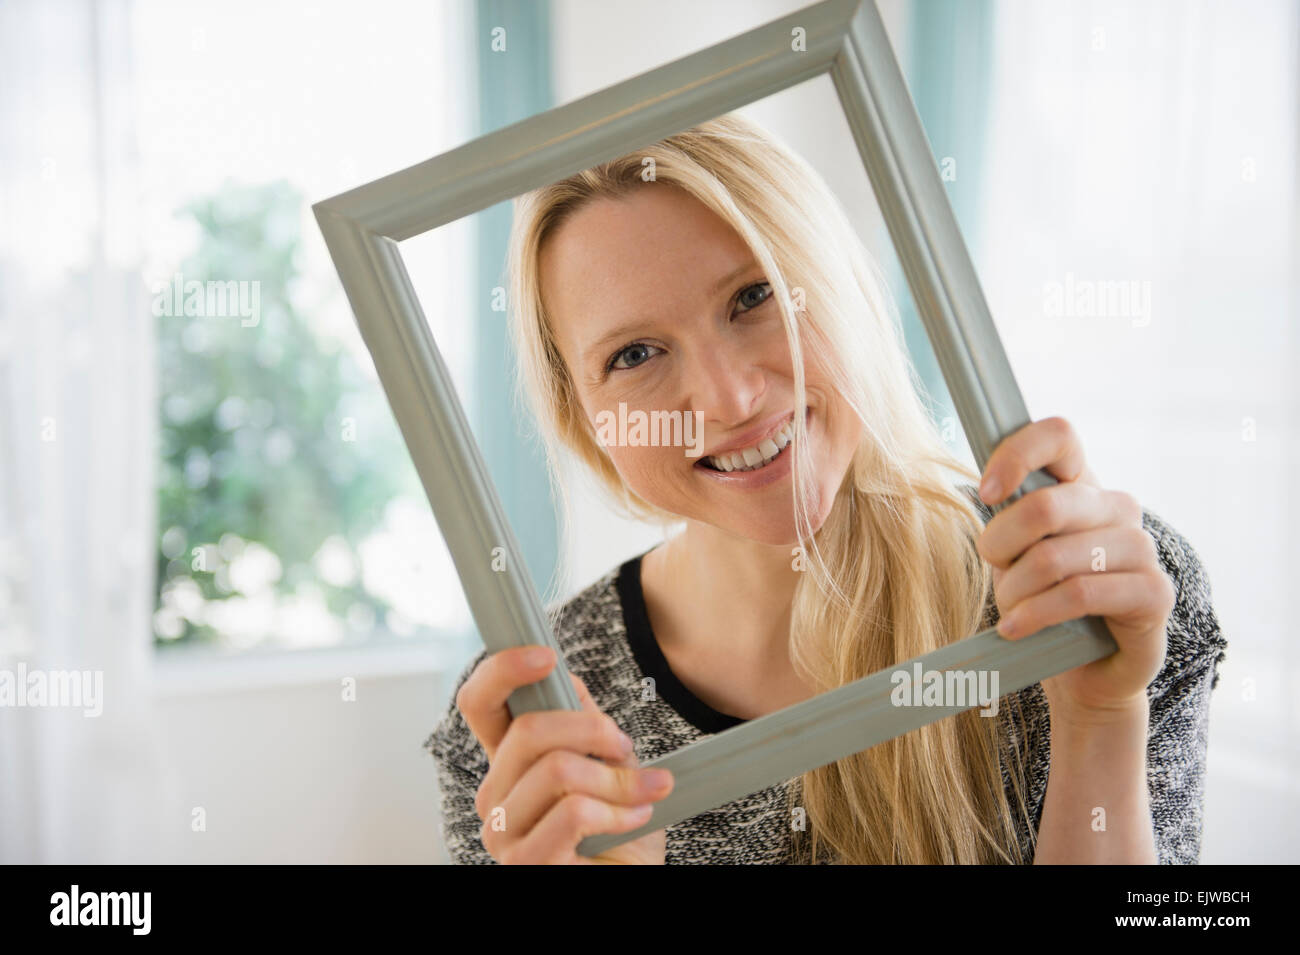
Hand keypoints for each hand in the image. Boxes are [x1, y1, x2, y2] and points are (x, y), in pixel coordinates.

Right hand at [457, 644, 672, 863]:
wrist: (632, 875)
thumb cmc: (620, 828)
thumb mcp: (609, 760)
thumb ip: (582, 720)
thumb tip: (564, 674)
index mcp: (508, 764)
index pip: (478, 703)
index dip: (502, 670)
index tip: (545, 656)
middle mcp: (494, 796)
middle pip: (527, 730)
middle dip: (592, 730)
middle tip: (624, 745)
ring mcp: (502, 834)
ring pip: (556, 769)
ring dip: (616, 779)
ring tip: (644, 793)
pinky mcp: (524, 865)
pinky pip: (574, 812)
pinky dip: (617, 811)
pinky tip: (635, 819)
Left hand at [974, 416, 1174, 720]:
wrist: (1083, 667)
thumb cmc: (1043, 599)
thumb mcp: (1015, 552)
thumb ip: (1009, 517)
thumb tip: (991, 489)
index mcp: (1082, 485)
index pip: (1059, 436)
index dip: (1016, 455)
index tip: (986, 493)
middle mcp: (1117, 507)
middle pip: (1045, 506)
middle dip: (1001, 545)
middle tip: (995, 571)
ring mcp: (1141, 548)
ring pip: (1055, 557)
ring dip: (1017, 590)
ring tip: (1010, 611)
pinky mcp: (1154, 592)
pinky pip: (1079, 594)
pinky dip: (1036, 614)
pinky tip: (1017, 628)